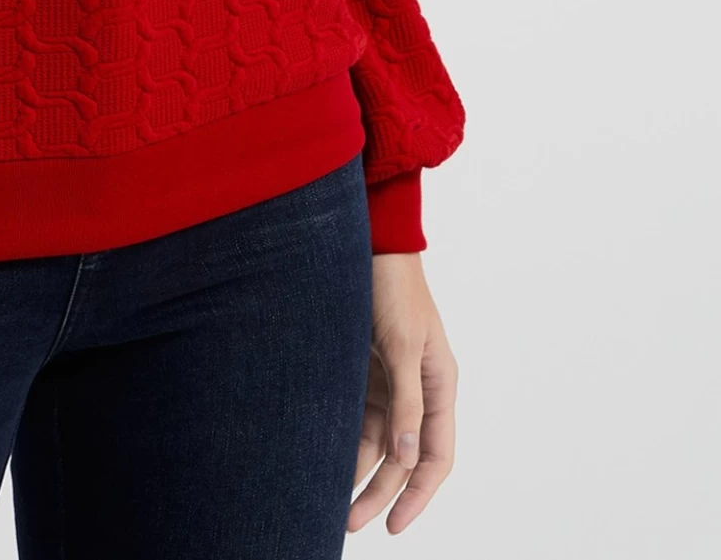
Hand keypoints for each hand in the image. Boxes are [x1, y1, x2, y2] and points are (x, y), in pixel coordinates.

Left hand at [347, 252, 457, 533]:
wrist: (370, 242)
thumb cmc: (393, 286)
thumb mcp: (400, 343)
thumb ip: (406, 402)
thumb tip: (406, 458)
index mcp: (440, 385)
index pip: (435, 456)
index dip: (417, 494)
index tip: (394, 524)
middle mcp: (417, 390)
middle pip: (402, 457)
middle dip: (380, 492)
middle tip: (351, 523)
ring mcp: (390, 382)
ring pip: (378, 442)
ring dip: (359, 472)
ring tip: (332, 504)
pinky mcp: (364, 369)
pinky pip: (357, 418)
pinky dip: (346, 441)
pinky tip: (326, 461)